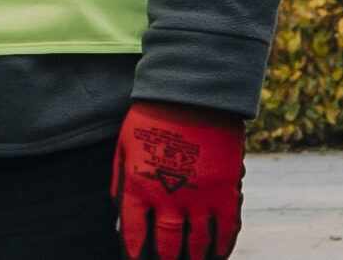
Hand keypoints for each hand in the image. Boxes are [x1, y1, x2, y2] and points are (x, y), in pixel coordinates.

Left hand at [114, 101, 245, 259]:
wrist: (189, 98)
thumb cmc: (149, 120)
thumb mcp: (122, 148)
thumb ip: (119, 182)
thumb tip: (116, 212)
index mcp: (137, 186)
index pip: (134, 233)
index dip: (134, 252)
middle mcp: (167, 198)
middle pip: (167, 244)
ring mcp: (198, 197)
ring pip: (198, 243)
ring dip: (195, 258)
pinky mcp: (225, 193)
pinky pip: (226, 230)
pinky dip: (223, 246)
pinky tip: (218, 255)